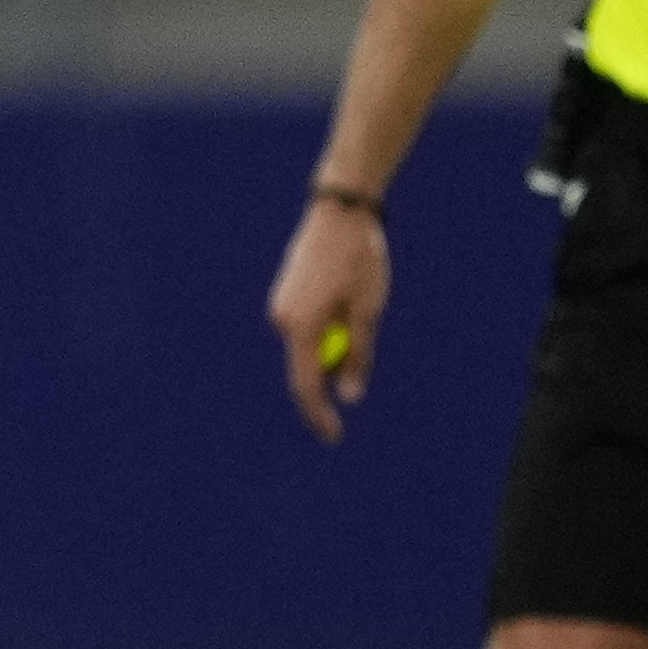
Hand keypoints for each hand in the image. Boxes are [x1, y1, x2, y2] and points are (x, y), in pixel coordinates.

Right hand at [268, 199, 389, 443]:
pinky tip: (342, 289)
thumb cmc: (359, 260)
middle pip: (307, 366)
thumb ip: (358, 356)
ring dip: (334, 341)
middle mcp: (282, 320)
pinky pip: (305, 326)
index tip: (334, 436)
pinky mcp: (285, 295)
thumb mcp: (367, 312)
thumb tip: (350, 396)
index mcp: (300, 327)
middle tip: (366, 326)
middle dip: (335, 366)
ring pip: (308, 345)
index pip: (305, 386)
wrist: (340, 211)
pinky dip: (326, 324)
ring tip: (356, 297)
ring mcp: (280, 306)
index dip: (319, 415)